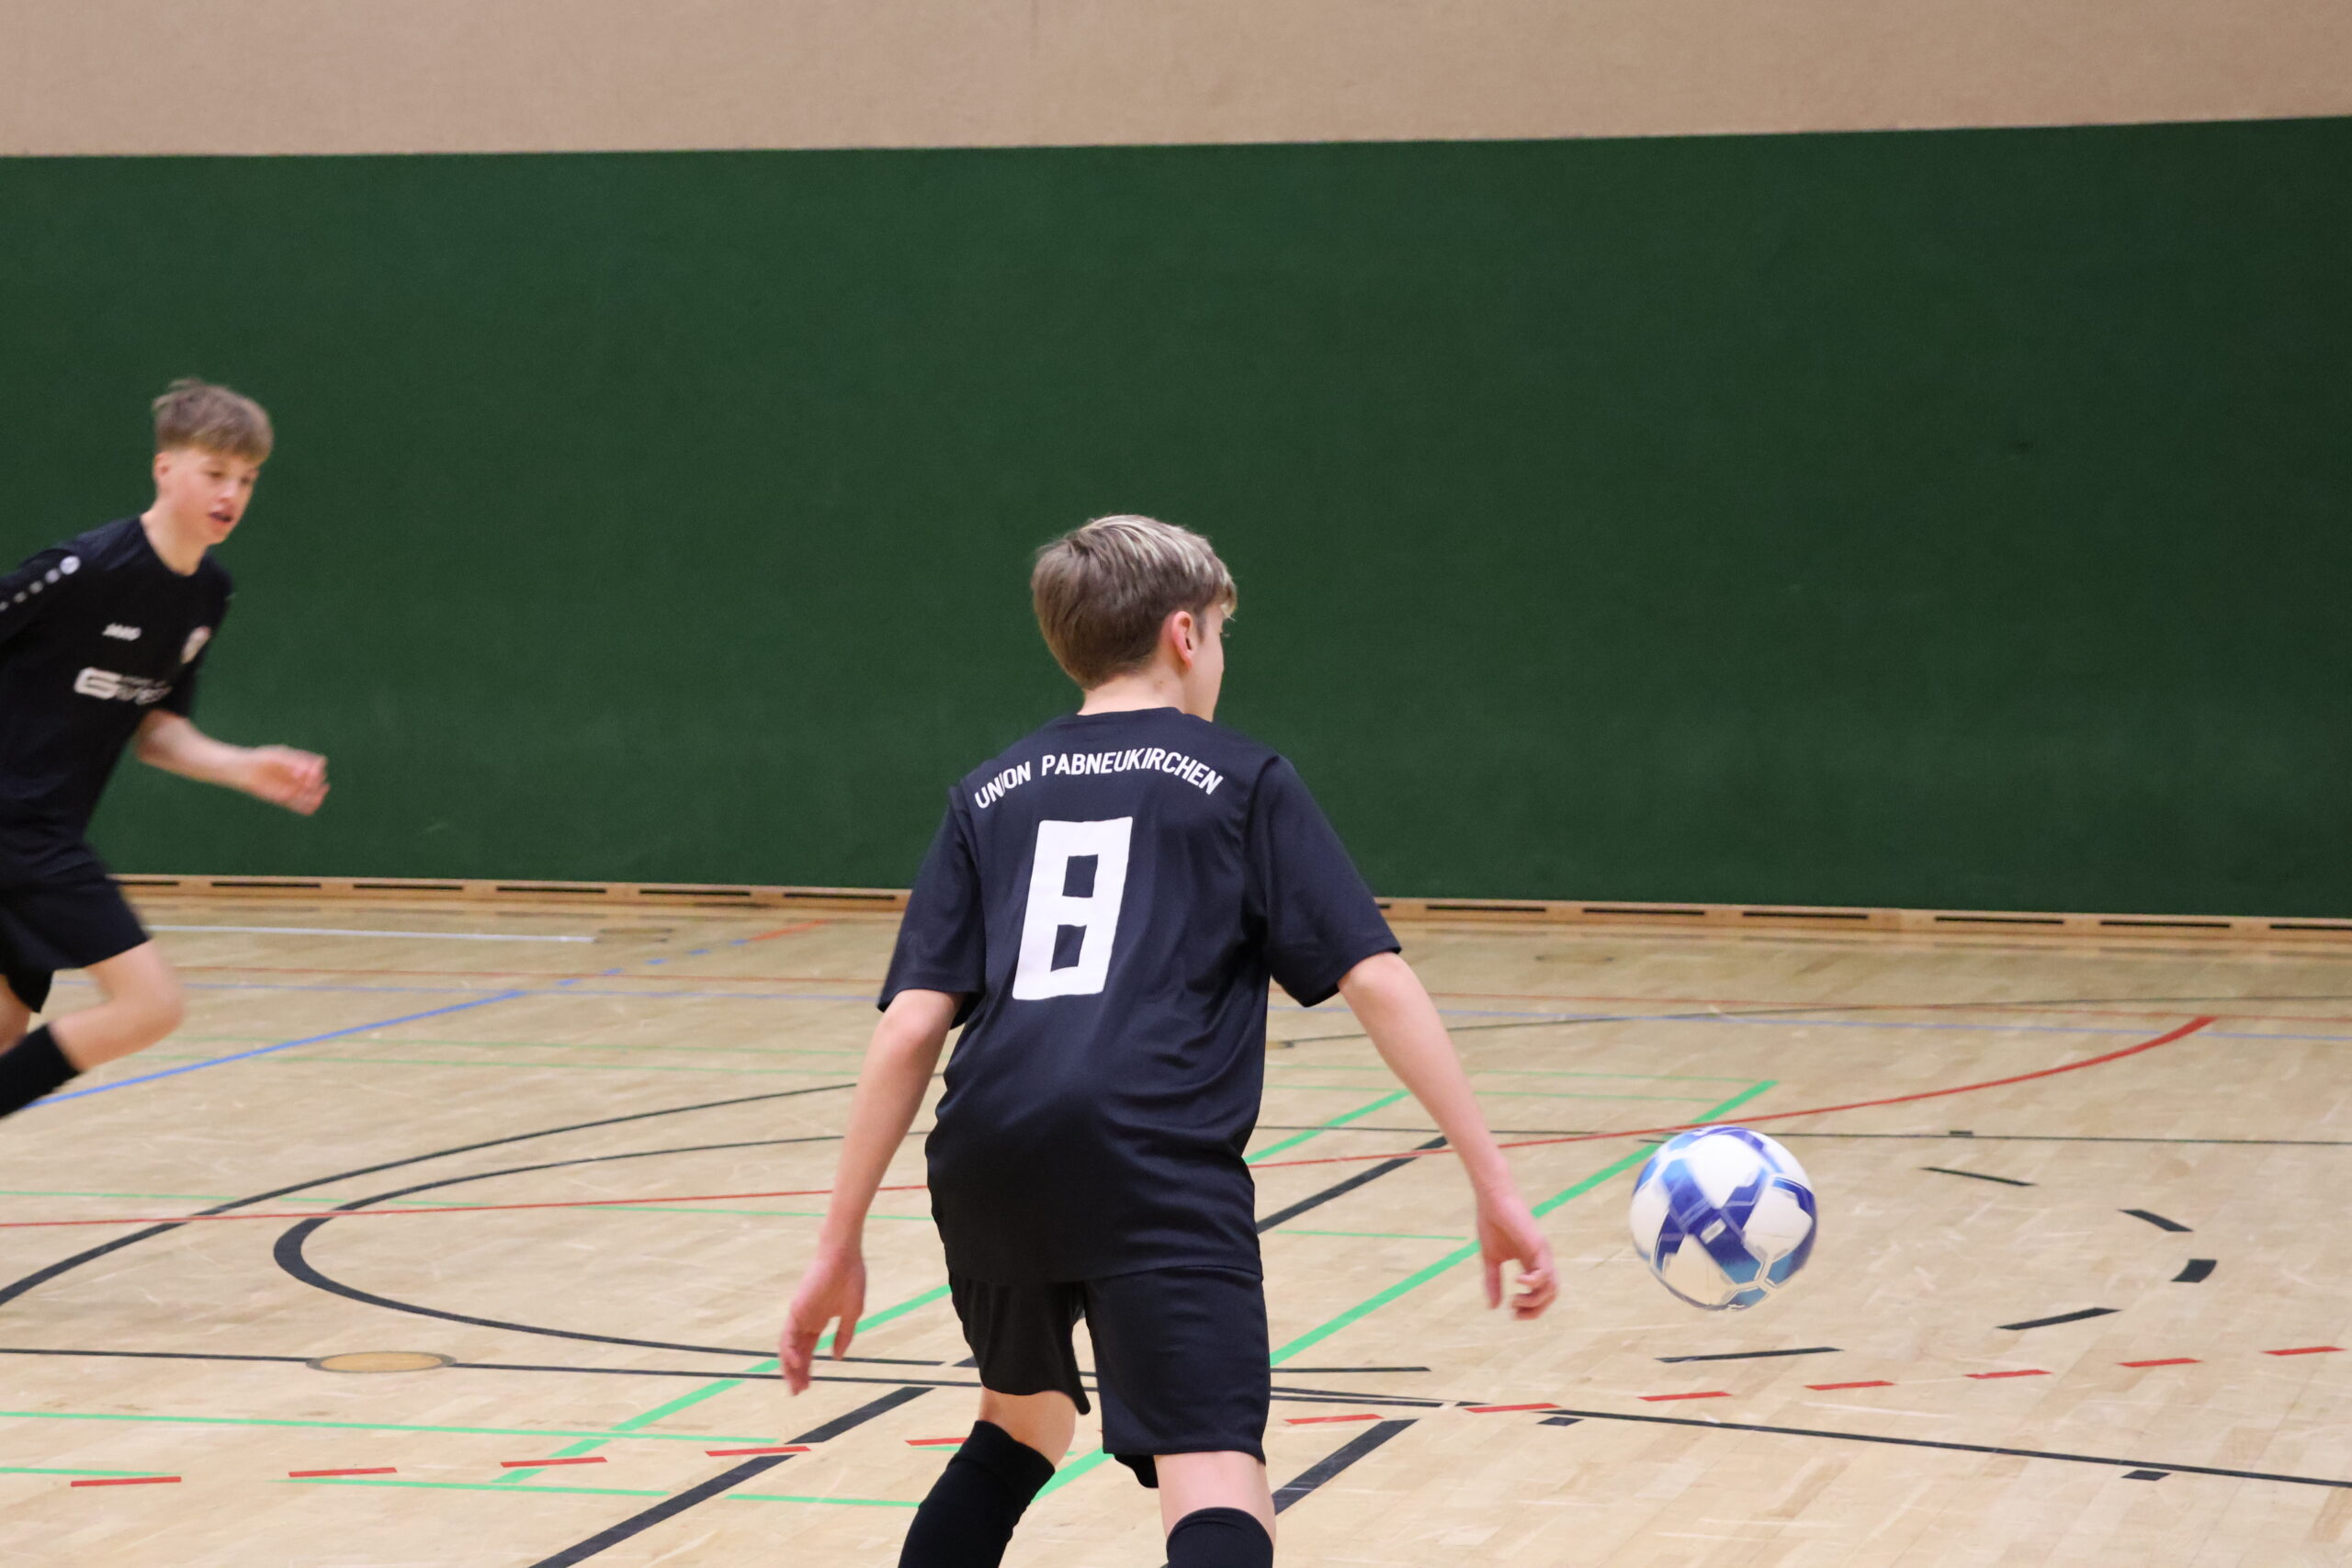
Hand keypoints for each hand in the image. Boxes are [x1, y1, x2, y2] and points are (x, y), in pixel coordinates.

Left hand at [244, 747, 327, 814]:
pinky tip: (311, 806)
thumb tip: (312, 772)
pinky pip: (299, 806)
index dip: (318, 769)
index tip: (309, 772)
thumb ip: (295, 762)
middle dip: (317, 784)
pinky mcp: (284, 799)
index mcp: (300, 762)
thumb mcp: (278, 757)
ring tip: (317, 799)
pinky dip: (307, 807)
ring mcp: (292, 787)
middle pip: (317, 780)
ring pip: (310, 795)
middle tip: (309, 785)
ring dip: (315, 797)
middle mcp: (299, 775)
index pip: (318, 765)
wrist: (243, 771)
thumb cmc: (260, 759)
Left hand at [779, 1246, 865, 1393]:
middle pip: (796, 1352)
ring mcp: (799, 1315)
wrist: (844, 1256)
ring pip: (788, 1347)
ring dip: (790, 1368)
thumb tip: (837, 1358)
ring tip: (796, 1386)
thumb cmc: (851, 1279)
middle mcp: (806, 1320)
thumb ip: (844, 1335)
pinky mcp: (796, 1309)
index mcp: (819, 1321)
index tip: (809, 1386)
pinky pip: (788, 1335)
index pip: (808, 1349)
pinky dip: (789, 1351)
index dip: (807, 1368)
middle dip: (796, 1373)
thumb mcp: (853, 1313)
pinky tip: (796, 1365)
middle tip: (798, 1392)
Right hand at [1476, 1190, 1556, 1319]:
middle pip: (1551, 1294)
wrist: (1493, 1200)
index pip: (1541, 1293)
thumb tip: (1492, 1308)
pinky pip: (1544, 1273)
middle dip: (1535, 1309)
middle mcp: (1541, 1260)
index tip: (1511, 1313)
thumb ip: (1493, 1282)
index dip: (1530, 1308)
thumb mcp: (1490, 1260)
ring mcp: (1542, 1254)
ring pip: (1551, 1287)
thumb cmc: (1491, 1224)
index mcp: (1531, 1263)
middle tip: (1515, 1313)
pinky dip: (1533, 1283)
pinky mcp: (1539, 1246)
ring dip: (1534, 1301)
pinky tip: (1517, 1282)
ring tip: (1515, 1300)